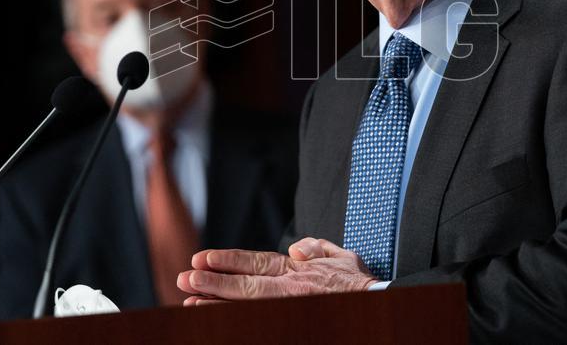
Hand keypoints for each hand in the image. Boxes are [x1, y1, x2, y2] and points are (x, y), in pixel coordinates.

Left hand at [176, 238, 377, 304]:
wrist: (381, 301)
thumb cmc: (360, 284)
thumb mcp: (341, 255)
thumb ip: (315, 247)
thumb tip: (294, 248)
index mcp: (298, 269)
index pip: (255, 263)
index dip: (227, 261)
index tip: (201, 259)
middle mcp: (292, 287)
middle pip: (245, 285)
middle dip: (212, 283)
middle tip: (184, 280)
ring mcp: (292, 306)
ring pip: (248, 305)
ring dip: (218, 304)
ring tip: (190, 303)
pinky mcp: (295, 318)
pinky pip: (261, 319)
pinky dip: (238, 319)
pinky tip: (218, 318)